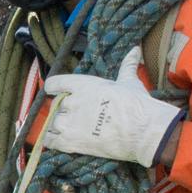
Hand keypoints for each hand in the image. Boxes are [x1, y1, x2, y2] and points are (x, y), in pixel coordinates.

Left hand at [38, 48, 183, 165]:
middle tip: (74, 115)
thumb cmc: (136, 104)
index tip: (55, 91)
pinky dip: (51, 140)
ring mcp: (69, 123)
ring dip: (58, 125)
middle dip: (63, 110)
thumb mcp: (129, 81)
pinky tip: (58, 141)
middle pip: (55, 105)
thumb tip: (135, 49)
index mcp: (82, 84)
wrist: (142, 131)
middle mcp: (72, 102)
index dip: (54, 88)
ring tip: (71, 129)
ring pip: (52, 123)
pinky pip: (49, 141)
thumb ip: (127, 65)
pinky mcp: (70, 143)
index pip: (55, 83)